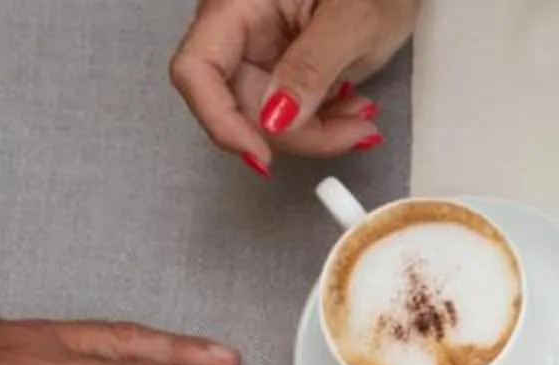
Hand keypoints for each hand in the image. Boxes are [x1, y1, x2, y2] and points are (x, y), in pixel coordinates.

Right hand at [170, 0, 420, 173]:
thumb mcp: (353, 21)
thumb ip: (311, 67)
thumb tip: (274, 119)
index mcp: (238, 3)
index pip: (196, 69)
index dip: (220, 120)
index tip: (262, 156)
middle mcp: (238, 28)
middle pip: (236, 104)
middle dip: (293, 134)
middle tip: (352, 134)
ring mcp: (258, 51)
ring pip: (265, 119)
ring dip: (315, 133)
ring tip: (362, 119)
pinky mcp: (280, 69)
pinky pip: (288, 114)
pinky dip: (322, 123)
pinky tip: (353, 109)